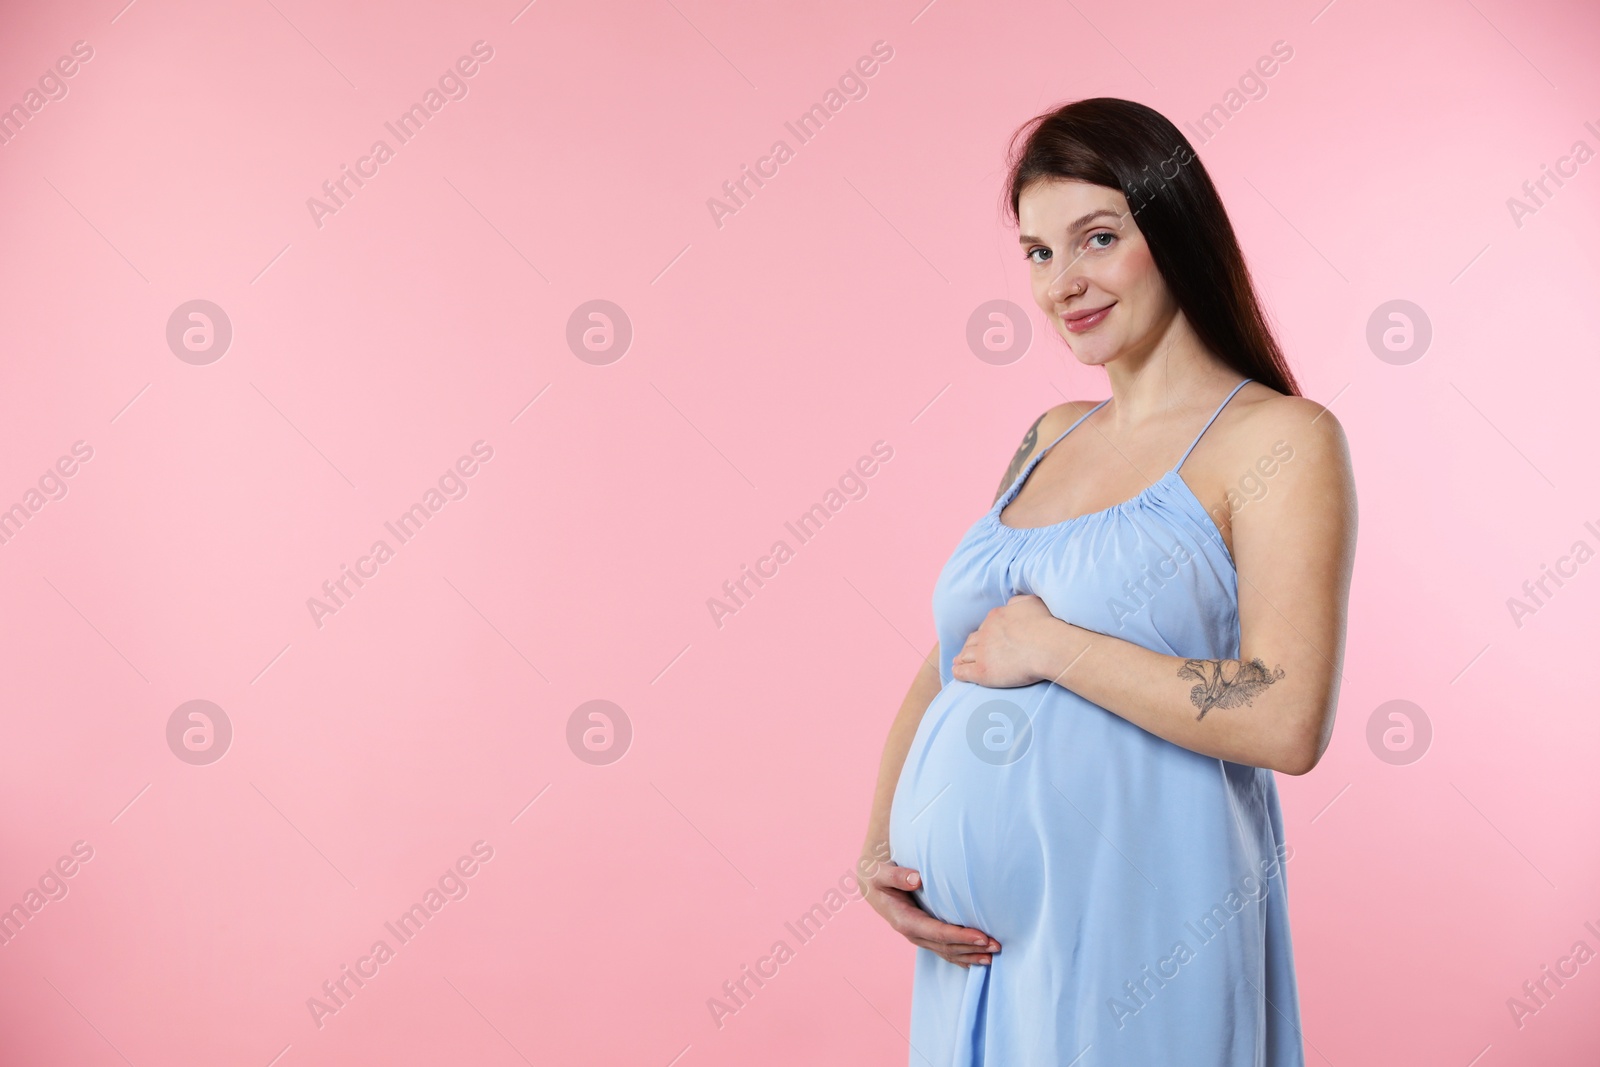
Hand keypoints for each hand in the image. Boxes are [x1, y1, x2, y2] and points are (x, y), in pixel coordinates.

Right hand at [860, 852, 998, 967]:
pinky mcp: (923, 934)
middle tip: (996, 946)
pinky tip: (976, 959)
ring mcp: (918, 936)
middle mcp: (912, 932)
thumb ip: (896, 875)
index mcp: (903, 920)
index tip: (981, 936)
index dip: (959, 936)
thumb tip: (917, 879)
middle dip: (971, 947)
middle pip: (945, 946)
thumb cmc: (877, 875)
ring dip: (970, 955)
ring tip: (992, 956)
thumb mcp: (879, 872)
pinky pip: (943, 949)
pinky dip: (961, 956)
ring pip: (946, 951)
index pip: (936, 932)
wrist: (871, 883)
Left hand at [950, 593, 1058, 686]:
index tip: (983, 639)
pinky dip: (958, 672)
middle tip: (966, 652)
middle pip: (973, 640)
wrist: (1048, 646)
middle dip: (970, 646)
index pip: (985, 626)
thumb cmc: (1046, 625)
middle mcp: (986, 633)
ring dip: (961, 658)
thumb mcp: (1031, 603)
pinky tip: (957, 672)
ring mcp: (982, 652)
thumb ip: (1018, 601)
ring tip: (958, 662)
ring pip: (966, 655)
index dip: (983, 634)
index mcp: (996, 617)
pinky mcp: (982, 671)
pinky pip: (964, 672)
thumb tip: (1011, 603)